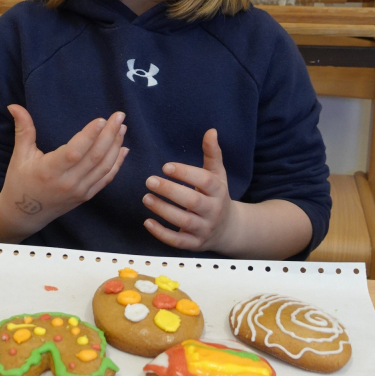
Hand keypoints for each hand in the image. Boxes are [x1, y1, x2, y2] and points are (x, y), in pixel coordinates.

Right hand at [0, 105, 128, 236]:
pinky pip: (105, 179)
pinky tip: (123, 149)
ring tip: (122, 128)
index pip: (74, 152)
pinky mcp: (86, 196)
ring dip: (115, 146)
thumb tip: (14, 105)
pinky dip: (117, 164)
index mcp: (49, 171)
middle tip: (119, 116)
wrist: (24, 215)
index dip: (90, 136)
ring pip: (104, 167)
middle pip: (94, 157)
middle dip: (110, 135)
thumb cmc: (20, 182)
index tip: (102, 119)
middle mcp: (67, 183)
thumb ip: (23, 130)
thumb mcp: (19, 156)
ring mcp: (79, 191)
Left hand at [142, 129, 236, 251]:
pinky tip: (147, 222)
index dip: (185, 173)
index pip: (204, 181)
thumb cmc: (217, 196)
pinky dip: (162, 234)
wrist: (228, 229)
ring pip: (183, 222)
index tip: (165, 166)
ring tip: (146, 198)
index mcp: (219, 191)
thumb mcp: (218, 175)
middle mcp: (213, 211)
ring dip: (163, 210)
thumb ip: (212, 153)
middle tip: (149, 180)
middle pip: (193, 202)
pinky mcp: (195, 244)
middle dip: (170, 191)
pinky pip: (178, 241)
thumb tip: (211, 131)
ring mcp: (204, 229)